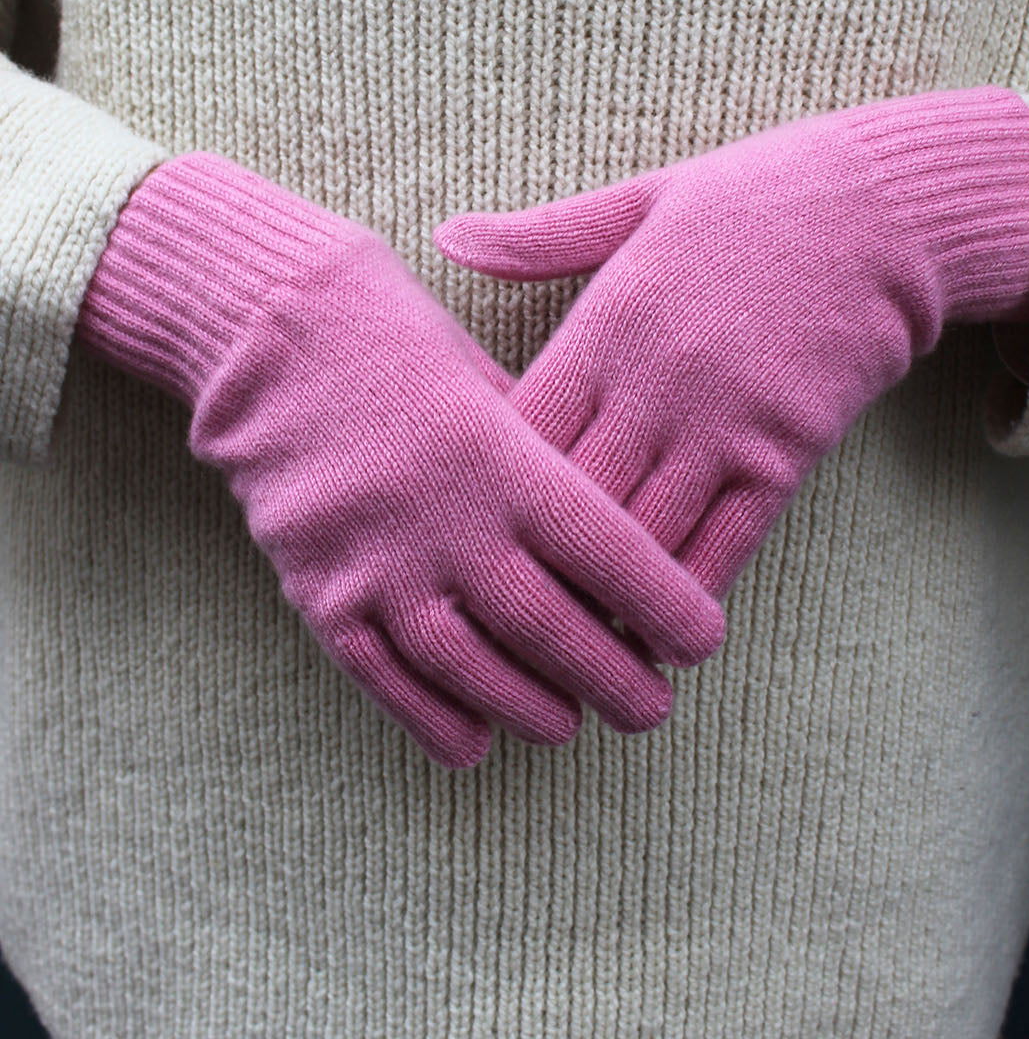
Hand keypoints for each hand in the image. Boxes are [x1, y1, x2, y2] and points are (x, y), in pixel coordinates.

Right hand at [77, 152, 725, 767]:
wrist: (276, 336)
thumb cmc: (405, 347)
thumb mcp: (494, 388)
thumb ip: (546, 464)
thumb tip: (613, 542)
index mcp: (505, 458)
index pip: (611, 555)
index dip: (668, 609)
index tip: (703, 642)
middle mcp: (450, 519)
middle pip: (554, 630)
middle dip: (617, 682)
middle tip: (652, 708)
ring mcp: (381, 563)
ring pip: (475, 672)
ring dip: (535, 712)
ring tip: (569, 724)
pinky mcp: (323, 593)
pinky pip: (387, 681)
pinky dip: (435, 721)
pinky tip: (475, 741)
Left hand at [434, 87, 1028, 597]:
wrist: (880, 207)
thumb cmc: (750, 199)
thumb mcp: (637, 203)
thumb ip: (541, 237)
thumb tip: (446, 236)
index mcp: (608, 321)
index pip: (523, 424)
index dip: (487, 482)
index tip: (460, 522)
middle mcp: (654, 381)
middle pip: (572, 497)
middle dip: (532, 560)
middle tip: (495, 613)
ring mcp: (721, 422)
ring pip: (642, 537)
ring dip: (602, 598)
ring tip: (563, 650)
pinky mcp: (785, 451)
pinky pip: (725, 543)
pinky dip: (686, 595)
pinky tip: (658, 634)